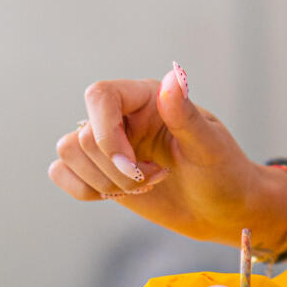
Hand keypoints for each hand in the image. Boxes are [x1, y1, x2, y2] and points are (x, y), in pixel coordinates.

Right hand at [48, 65, 286, 249]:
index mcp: (148, 97)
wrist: (223, 208)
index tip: (134, 166)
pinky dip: (85, 190)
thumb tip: (173, 78)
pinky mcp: (99, 171)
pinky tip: (119, 194)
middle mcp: (123, 116)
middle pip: (81, 135)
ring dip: (102, 181)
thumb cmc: (224, 173)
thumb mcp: (210, 146)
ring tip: (143, 185)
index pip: (99, 95)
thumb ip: (185, 115)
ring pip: (67, 153)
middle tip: (156, 178)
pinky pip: (62, 173)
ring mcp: (108, 144)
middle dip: (116, 171)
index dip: (105, 132)